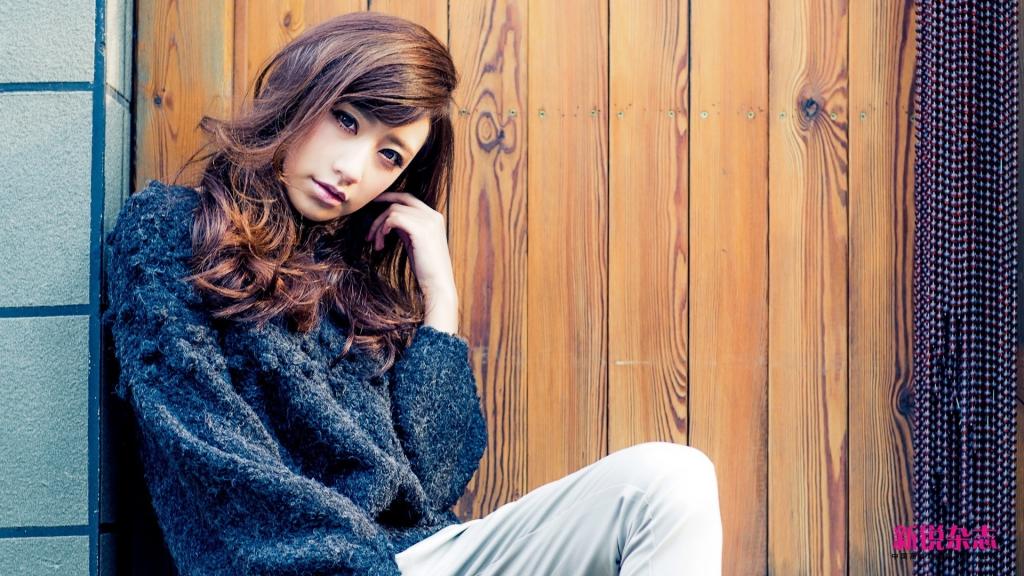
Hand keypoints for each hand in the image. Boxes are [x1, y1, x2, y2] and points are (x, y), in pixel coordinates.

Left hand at [366, 191, 458, 306]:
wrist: (437, 285)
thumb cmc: (425, 269)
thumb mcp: (414, 243)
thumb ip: (405, 228)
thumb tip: (389, 221)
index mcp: (434, 217)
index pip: (409, 198)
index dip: (391, 197)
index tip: (374, 203)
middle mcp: (433, 216)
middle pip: (401, 199)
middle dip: (381, 204)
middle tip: (368, 213)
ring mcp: (428, 221)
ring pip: (394, 210)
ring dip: (379, 227)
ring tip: (377, 244)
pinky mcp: (420, 230)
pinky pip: (394, 218)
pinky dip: (383, 229)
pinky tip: (381, 242)